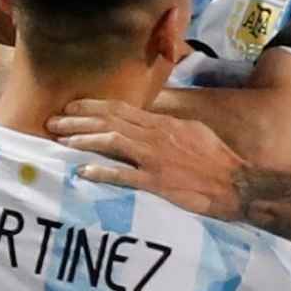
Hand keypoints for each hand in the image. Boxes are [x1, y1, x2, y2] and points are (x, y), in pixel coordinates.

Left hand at [50, 101, 246, 219]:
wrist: (237, 184)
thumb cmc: (218, 160)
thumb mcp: (194, 132)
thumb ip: (169, 127)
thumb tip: (150, 122)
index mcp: (165, 124)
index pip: (123, 109)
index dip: (94, 106)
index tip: (72, 106)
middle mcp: (156, 136)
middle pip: (111, 121)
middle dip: (79, 119)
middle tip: (53, 121)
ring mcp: (155, 159)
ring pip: (112, 142)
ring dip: (84, 139)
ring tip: (61, 141)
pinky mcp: (157, 182)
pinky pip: (123, 175)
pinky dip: (101, 172)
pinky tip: (83, 172)